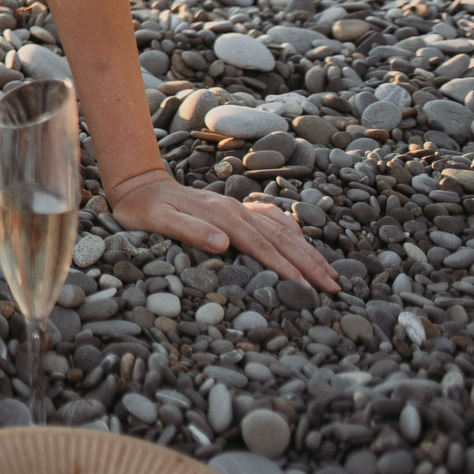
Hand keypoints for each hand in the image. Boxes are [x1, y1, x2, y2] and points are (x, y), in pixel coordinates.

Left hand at [106, 169, 339, 292]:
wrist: (139, 184)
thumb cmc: (143, 210)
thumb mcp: (157, 221)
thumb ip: (189, 231)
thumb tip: (224, 244)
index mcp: (221, 216)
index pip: (261, 247)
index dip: (285, 269)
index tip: (307, 289)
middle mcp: (235, 210)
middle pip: (280, 239)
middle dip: (309, 264)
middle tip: (335, 288)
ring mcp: (238, 208)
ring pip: (281, 231)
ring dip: (307, 252)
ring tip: (331, 273)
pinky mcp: (236, 209)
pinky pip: (272, 220)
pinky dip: (292, 232)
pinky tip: (303, 242)